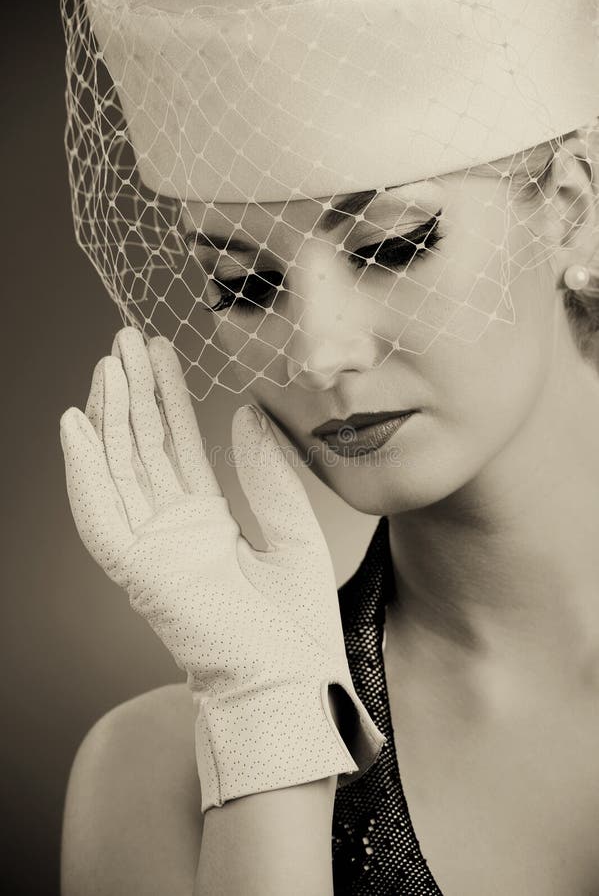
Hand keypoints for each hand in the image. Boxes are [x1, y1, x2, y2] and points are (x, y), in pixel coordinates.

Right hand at [60, 327, 383, 809]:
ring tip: (108, 362)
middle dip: (134, 394)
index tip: (161, 354)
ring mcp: (151, 552)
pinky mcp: (138, 574)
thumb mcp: (292, 531)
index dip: (166, 400)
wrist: (294, 685)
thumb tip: (246, 415)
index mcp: (205, 526)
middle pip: (142, 450)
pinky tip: (76, 424)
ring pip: (118, 471)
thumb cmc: (297, 625)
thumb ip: (267, 474)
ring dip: (109, 416)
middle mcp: (171, 534)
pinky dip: (84, 471)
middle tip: (126, 339)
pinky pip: (100, 516)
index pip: (177, 449)